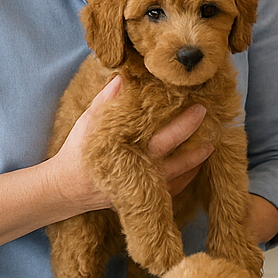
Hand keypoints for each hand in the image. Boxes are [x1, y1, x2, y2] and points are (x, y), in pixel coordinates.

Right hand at [49, 76, 211, 212]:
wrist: (67, 189)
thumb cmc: (78, 152)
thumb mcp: (88, 122)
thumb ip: (107, 100)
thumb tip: (124, 77)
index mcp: (128, 154)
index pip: (164, 138)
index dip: (184, 124)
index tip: (199, 108)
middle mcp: (140, 175)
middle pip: (177, 160)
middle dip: (197, 142)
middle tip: (210, 125)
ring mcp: (143, 191)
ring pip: (178, 179)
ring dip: (196, 162)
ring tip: (210, 145)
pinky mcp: (142, 200)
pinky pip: (170, 193)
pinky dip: (184, 180)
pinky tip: (194, 167)